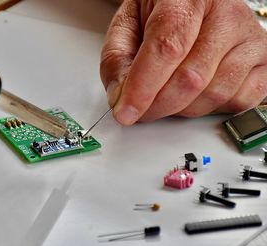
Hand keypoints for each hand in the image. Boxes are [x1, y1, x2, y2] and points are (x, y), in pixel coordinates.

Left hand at [101, 0, 266, 124]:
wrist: (193, 3)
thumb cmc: (162, 11)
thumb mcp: (128, 25)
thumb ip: (116, 60)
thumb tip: (120, 98)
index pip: (167, 47)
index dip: (143, 87)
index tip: (126, 112)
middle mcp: (227, 13)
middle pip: (190, 78)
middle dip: (157, 106)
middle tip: (139, 109)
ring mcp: (250, 38)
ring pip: (213, 95)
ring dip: (181, 108)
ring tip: (167, 93)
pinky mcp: (263, 61)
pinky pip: (237, 102)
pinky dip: (209, 108)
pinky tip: (195, 93)